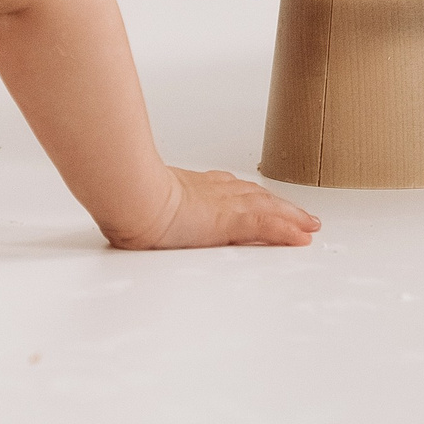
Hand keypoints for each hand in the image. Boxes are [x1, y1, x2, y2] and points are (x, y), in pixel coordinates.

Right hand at [106, 167, 319, 249]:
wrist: (129, 193)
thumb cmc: (124, 194)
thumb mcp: (132, 199)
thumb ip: (136, 200)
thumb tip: (114, 200)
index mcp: (191, 187)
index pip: (228, 189)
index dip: (248, 195)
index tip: (259, 197)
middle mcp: (212, 191)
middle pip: (254, 196)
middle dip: (278, 205)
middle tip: (298, 214)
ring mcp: (222, 204)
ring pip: (267, 208)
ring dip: (291, 217)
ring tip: (309, 225)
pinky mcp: (229, 220)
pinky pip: (266, 225)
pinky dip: (287, 230)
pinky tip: (303, 236)